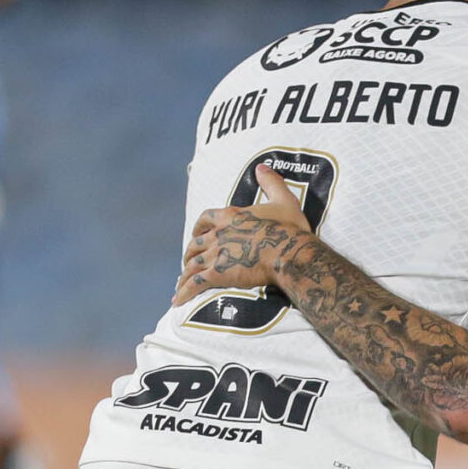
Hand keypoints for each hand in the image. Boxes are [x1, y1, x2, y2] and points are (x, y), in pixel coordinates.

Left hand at [173, 164, 307, 303]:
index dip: (199, 228)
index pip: (205, 219)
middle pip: (195, 244)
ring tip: (180, 286)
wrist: (289, 251)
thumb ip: (271, 182)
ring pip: (192, 265)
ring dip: (184, 276)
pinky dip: (184, 292)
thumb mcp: (284, 200)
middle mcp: (218, 234)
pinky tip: (178, 301)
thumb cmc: (290, 228)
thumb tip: (262, 166)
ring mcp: (216, 254)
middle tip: (189, 263)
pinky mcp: (218, 273)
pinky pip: (195, 284)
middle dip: (190, 254)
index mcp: (230, 215)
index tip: (197, 234)